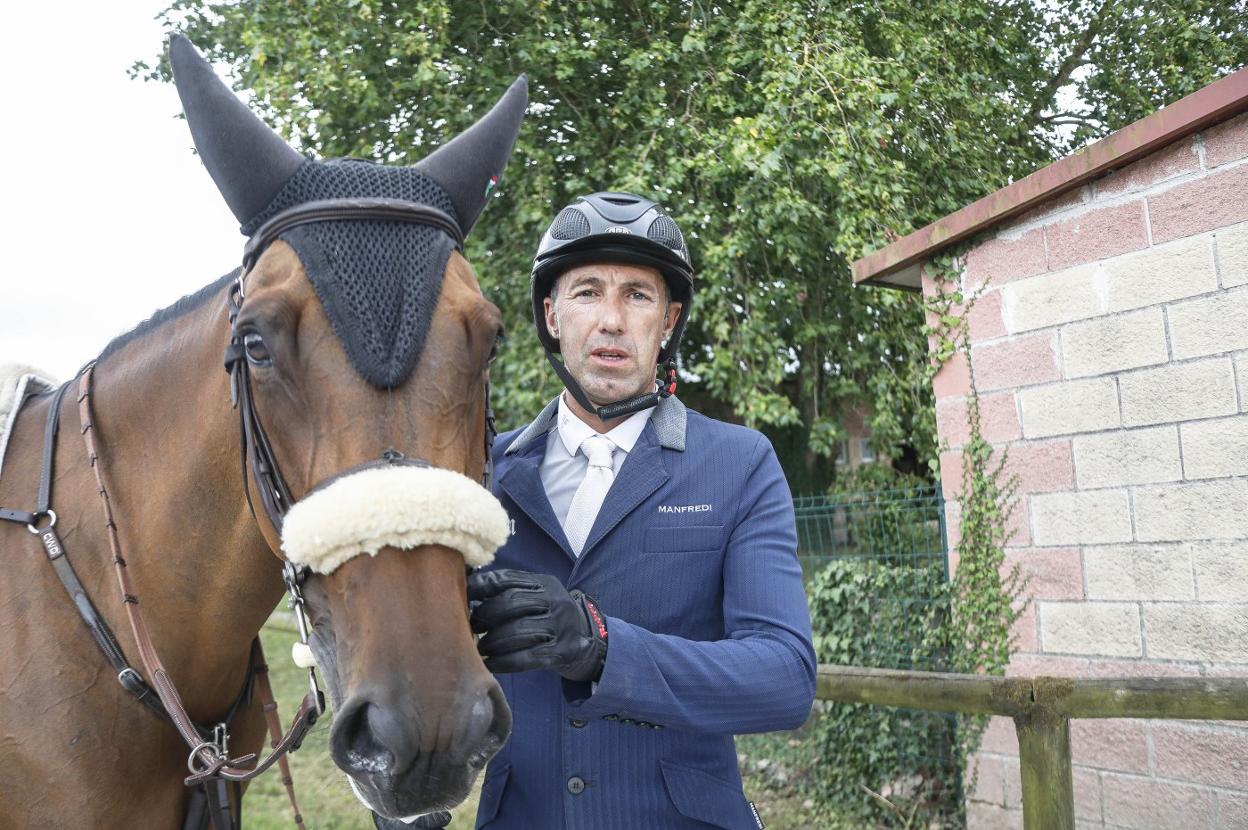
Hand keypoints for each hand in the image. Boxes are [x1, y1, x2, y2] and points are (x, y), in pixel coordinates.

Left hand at [467, 569, 607, 681]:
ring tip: (480, 648)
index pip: (507, 579)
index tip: (462, 594)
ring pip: (518, 631)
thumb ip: (510, 591)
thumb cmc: (550, 617)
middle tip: (471, 627)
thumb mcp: (538, 596)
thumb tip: (465, 594)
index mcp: (544, 582)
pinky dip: (505, 662)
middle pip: (511, 603)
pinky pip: (528, 657)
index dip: (481, 586)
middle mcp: (555, 600)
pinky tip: (492, 664)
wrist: (590, 640)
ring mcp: (561, 626)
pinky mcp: (563, 651)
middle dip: (485, 615)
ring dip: (493, 641)